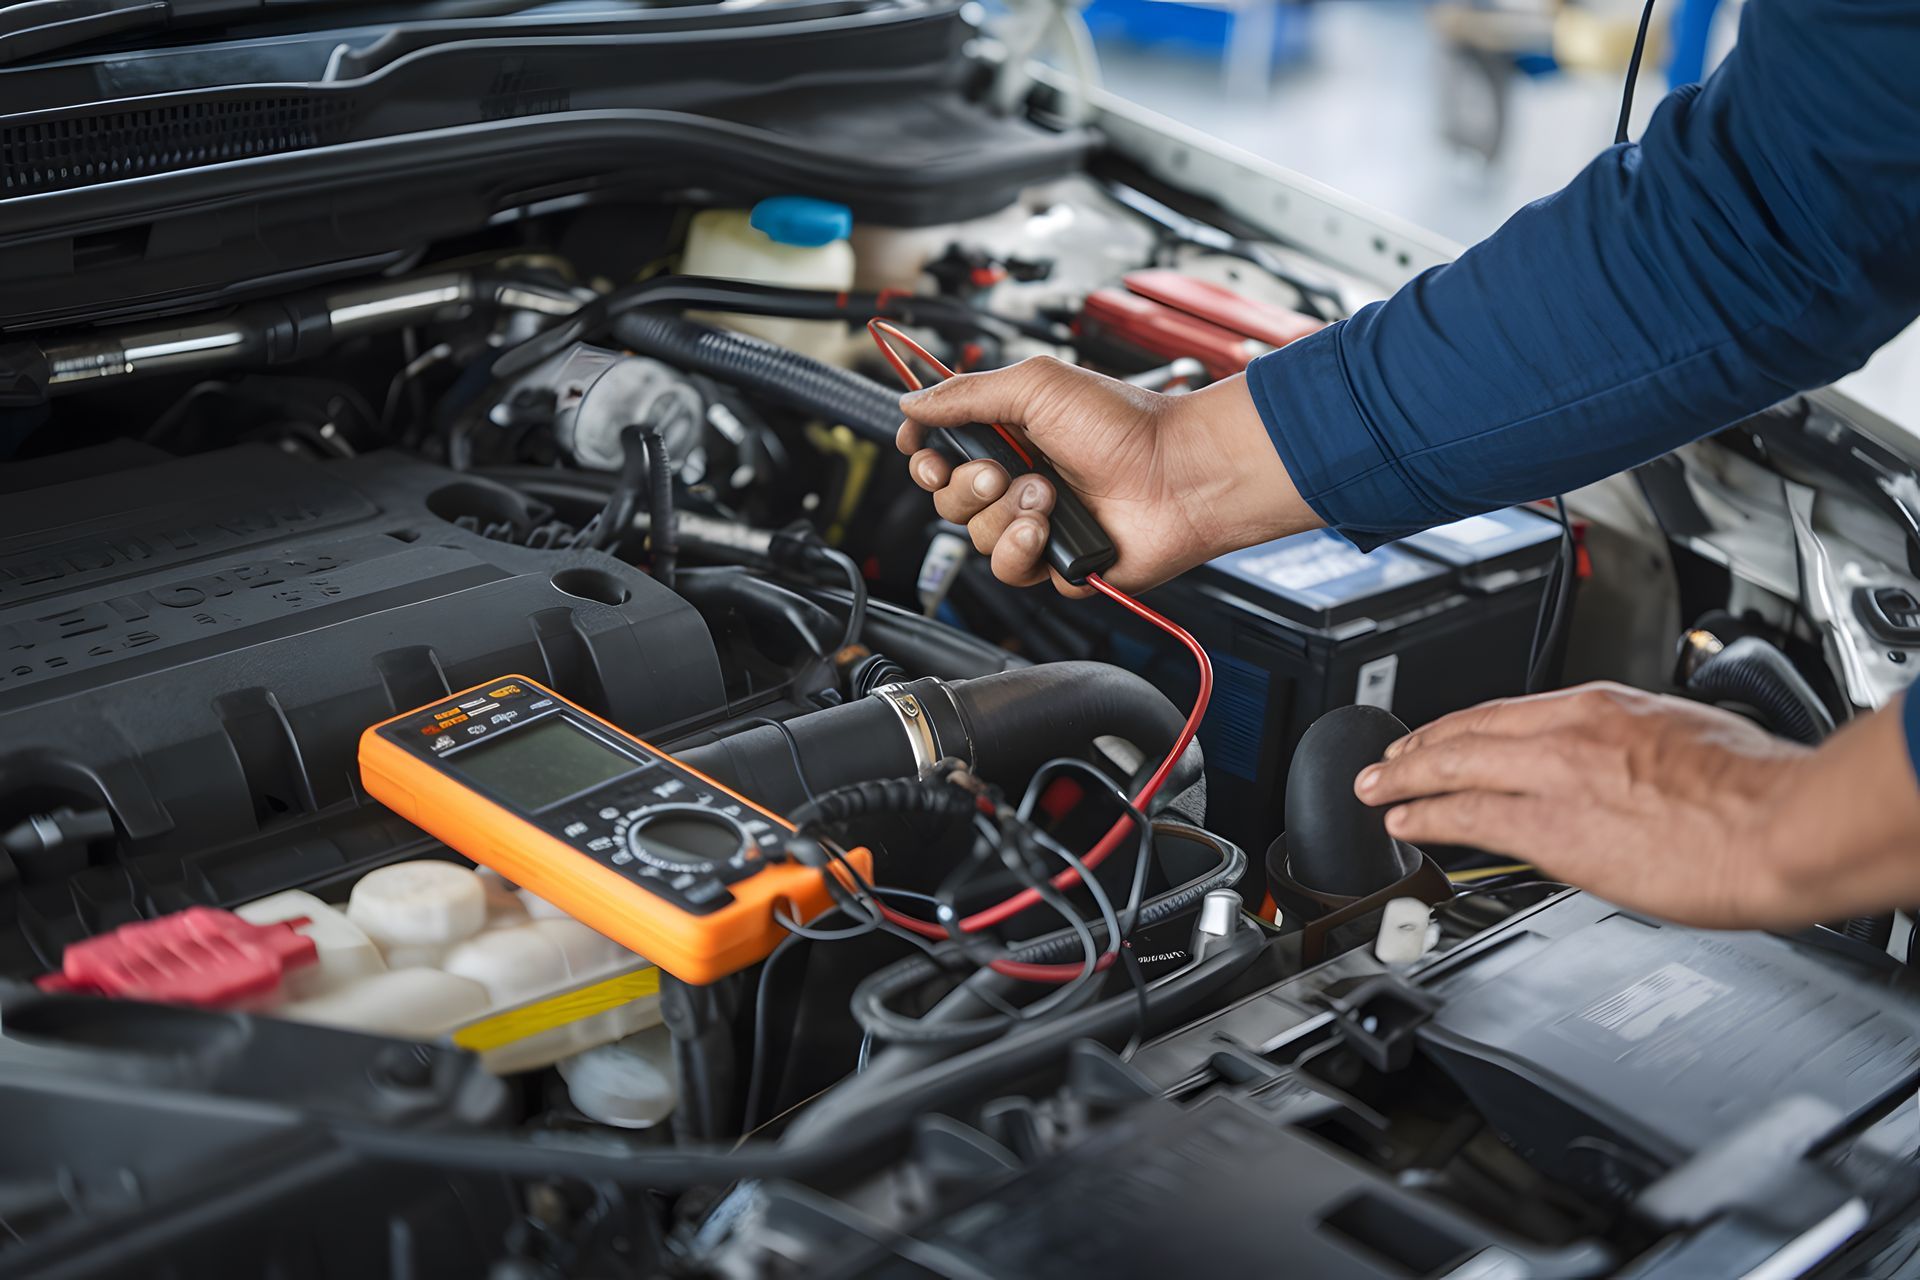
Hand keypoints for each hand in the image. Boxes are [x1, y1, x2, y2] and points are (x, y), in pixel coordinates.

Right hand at [896, 359, 1312, 593]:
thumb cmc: (1124, 425)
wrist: (1176, 475)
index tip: (925, 453)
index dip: (925, 456)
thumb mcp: (1036, 386)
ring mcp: (1036, 524)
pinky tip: (1048, 530)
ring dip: (1004, 516)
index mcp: (1011, 435)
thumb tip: (911, 405)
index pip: (942, 452)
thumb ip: (966, 394)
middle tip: (1001, 472)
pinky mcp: (1054, 565)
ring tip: (1048, 496)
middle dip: (966, 486)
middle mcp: (1018, 480)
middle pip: (948, 499)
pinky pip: (1009, 570)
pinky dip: (1022, 549)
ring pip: (974, 538)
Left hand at [1353, 682, 1835, 927]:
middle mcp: (1572, 730)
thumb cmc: (1763, 790)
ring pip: (1456, 765)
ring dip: (1406, 778)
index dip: (1464, 726)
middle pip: (1469, 730)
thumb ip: (1640, 750)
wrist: (1785, 825)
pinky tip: (1405, 823)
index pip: (1511, 710)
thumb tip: (1631, 770)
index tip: (1442, 738)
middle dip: (1419, 748)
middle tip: (1386, 762)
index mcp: (1608, 706)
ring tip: (1377, 790)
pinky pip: (1470, 816)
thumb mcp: (1691, 738)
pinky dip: (1428, 817)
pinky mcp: (1553, 827)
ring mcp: (1556, 776)